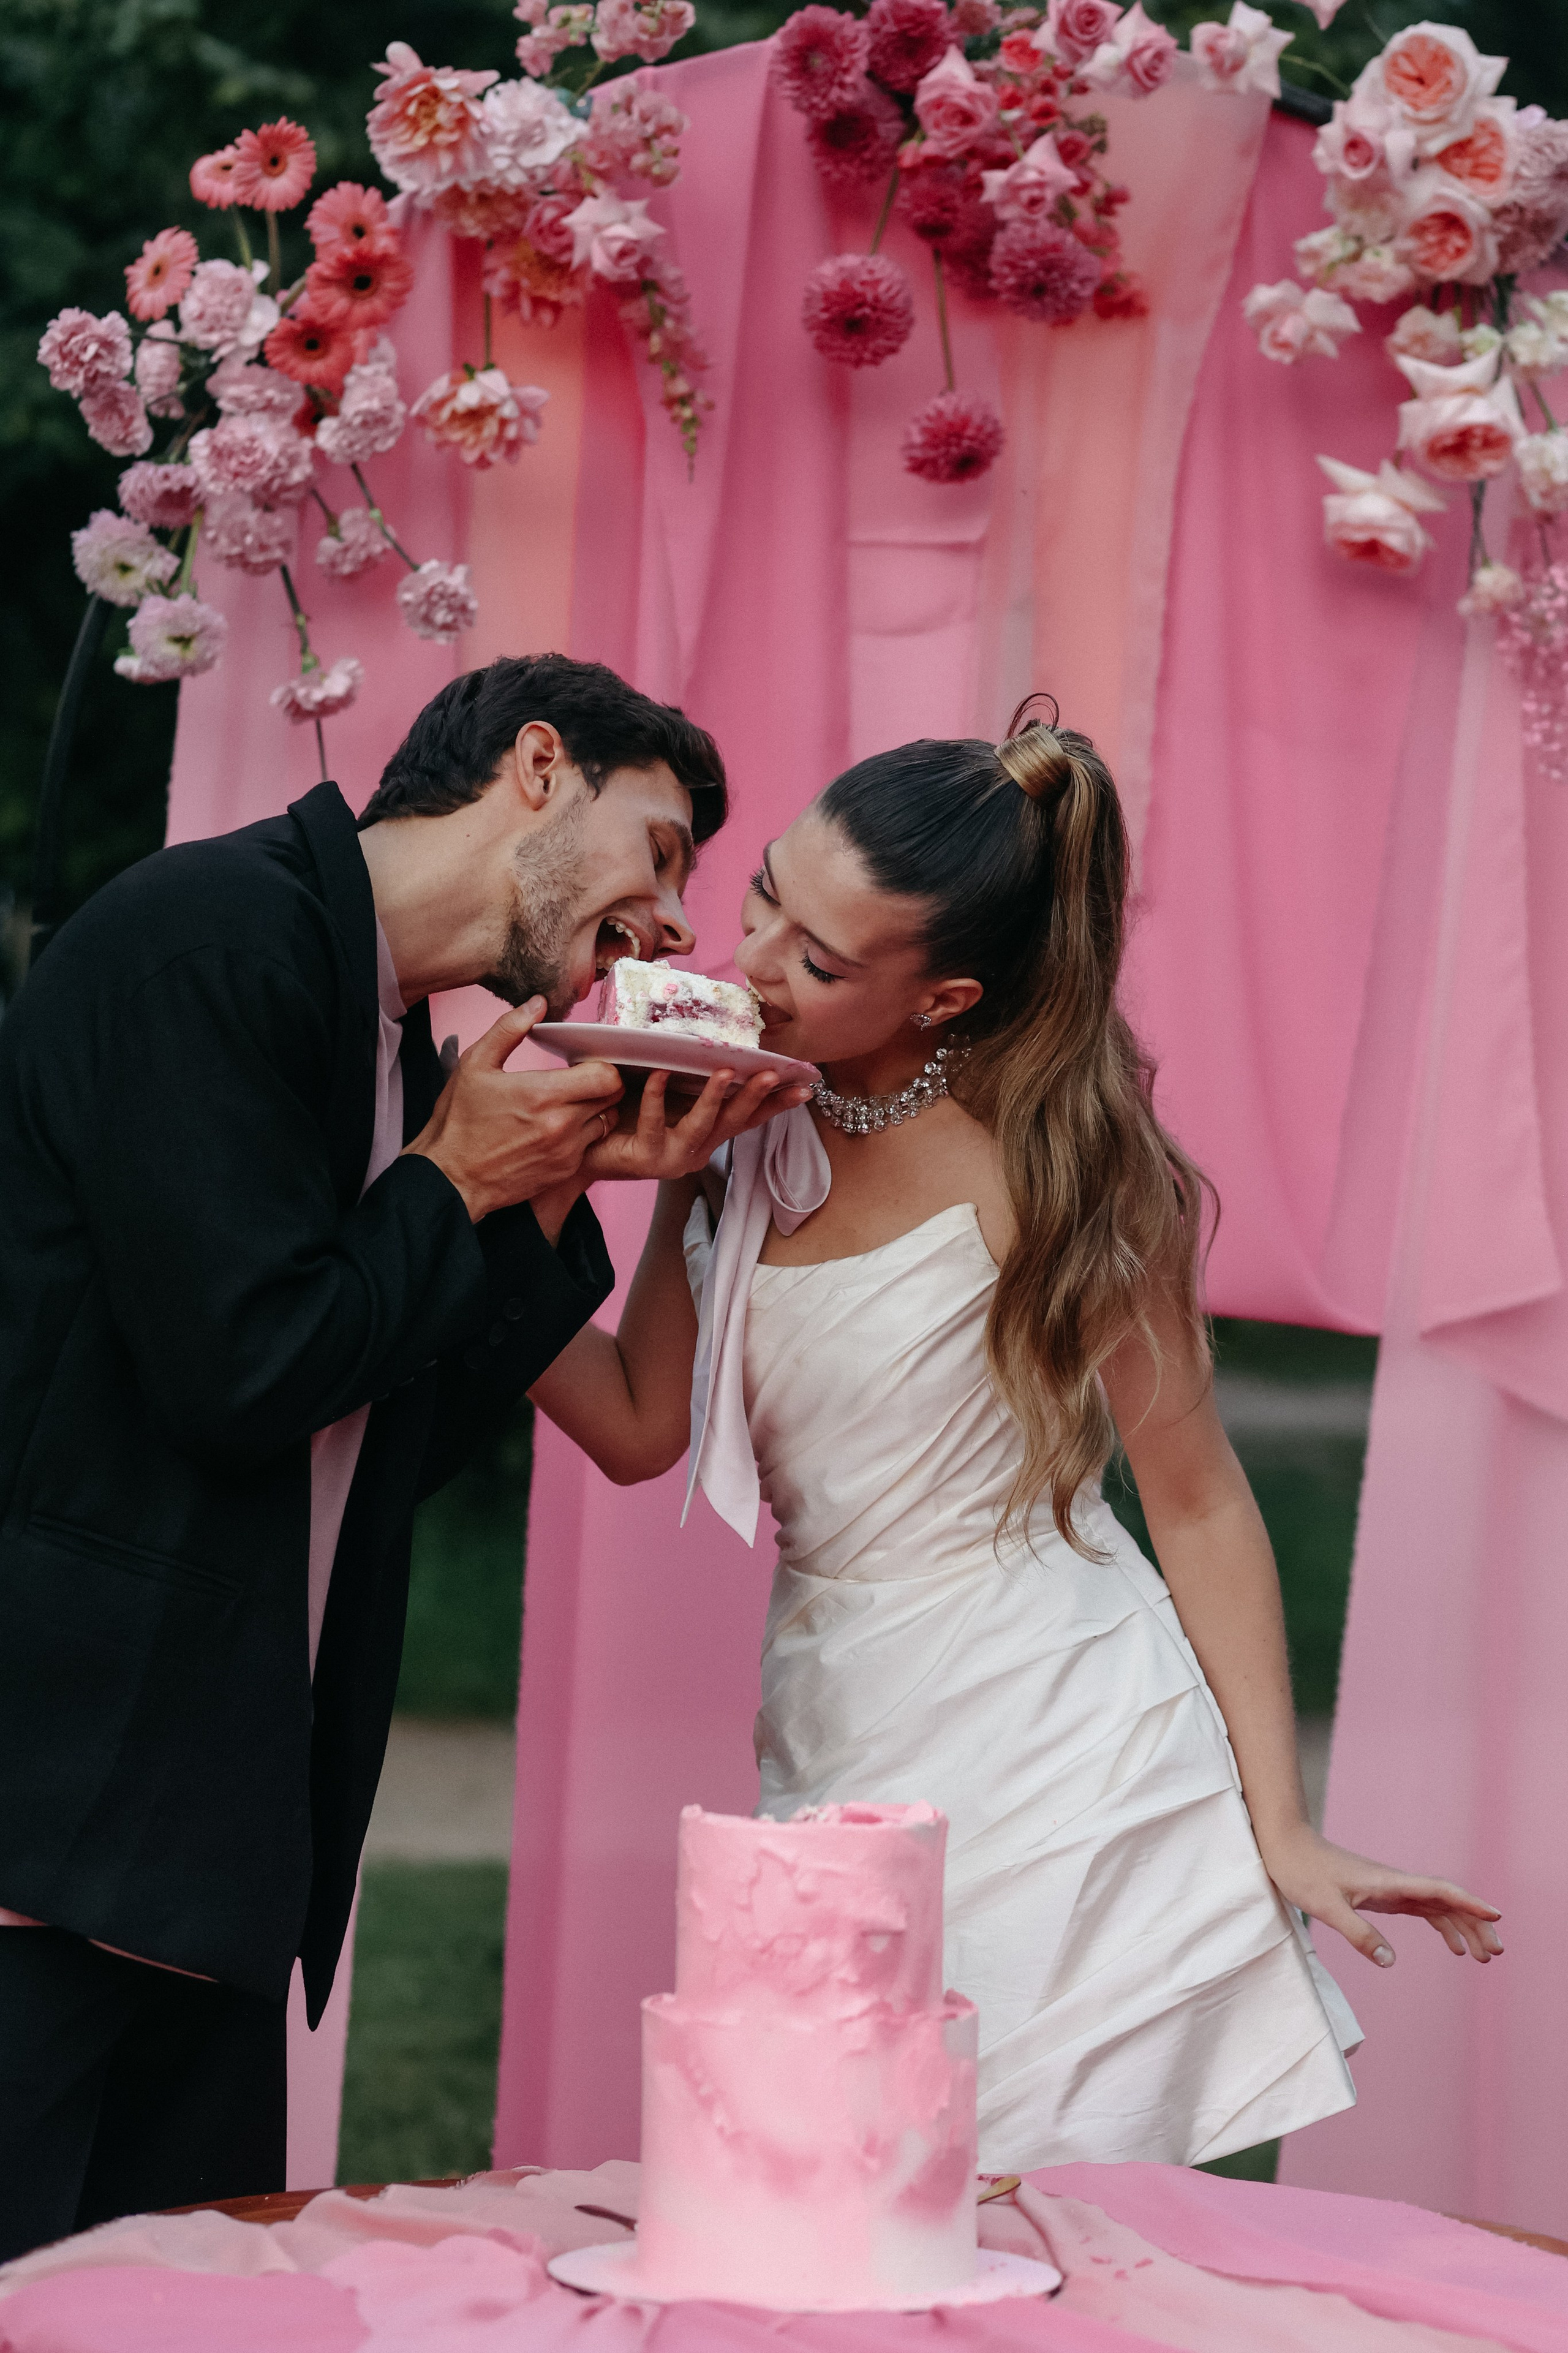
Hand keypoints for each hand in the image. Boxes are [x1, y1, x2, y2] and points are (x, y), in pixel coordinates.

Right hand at [402, 998, 623, 1222]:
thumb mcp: (475, 1065)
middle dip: (601, 1085)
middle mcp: (563, 1124)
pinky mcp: (565, 1172)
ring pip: (605, 1122)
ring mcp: (567, 1151)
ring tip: (568, 1105)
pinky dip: (581, 1136)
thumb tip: (538, 1003)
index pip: (606, 1076)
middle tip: (577, 1082)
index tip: (582, 1064)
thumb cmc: (459, 1122)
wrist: (451, 1178)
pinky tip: (556, 1130)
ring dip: (594, 1111)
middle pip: (612, 1097)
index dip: (600, 1065)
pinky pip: (590, 1146)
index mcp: (544, 1094)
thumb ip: (509, 1029)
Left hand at [581, 1065, 815, 1185]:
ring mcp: (674, 1157)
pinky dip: (658, 1097)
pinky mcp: (647, 1158)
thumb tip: (715, 1047)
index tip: (805, 1087)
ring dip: (716, 1097)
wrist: (587, 1153)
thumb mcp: (668, 1100)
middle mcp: (698, 1150)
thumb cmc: (628, 1119)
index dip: (777, 1103)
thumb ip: (689, 1083)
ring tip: (727, 1071)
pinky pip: (656, 1124)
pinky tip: (659, 1075)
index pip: (749, 1118)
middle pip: (734, 1121)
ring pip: (703, 1125)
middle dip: (756, 1096)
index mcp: (707, 1136)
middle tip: (775, 1073)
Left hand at [1258, 1820, 1502, 1967]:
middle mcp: (1395, 1884)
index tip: (1496, 1916)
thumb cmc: (1302, 1871)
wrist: (1284, 1846)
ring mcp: (1389, 1889)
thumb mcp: (1326, 1906)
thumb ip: (1358, 1932)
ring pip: (1437, 1907)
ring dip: (1462, 1927)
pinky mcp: (1380, 1895)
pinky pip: (1421, 1910)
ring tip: (1481, 1955)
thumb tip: (1390, 1961)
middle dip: (1474, 1924)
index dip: (1469, 1903)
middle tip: (1495, 1953)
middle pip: (1446, 1901)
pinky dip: (1441, 1925)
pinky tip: (1451, 1943)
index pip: (1439, 1890)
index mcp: (1388, 1882)